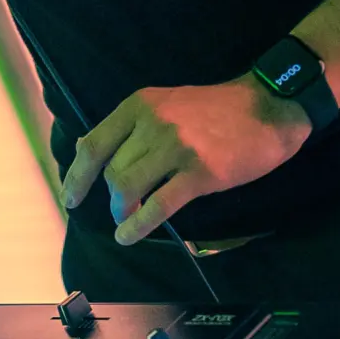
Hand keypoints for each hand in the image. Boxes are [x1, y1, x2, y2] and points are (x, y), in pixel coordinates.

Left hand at [59, 78, 310, 244]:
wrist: (269, 105)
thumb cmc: (217, 108)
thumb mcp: (167, 102)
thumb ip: (130, 125)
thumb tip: (88, 149)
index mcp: (140, 105)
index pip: (94, 145)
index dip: (76, 176)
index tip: (71, 196)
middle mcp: (153, 124)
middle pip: (111, 171)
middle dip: (110, 196)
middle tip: (121, 208)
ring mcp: (175, 148)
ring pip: (127, 188)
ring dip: (122, 212)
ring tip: (126, 220)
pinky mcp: (199, 173)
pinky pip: (157, 206)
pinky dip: (137, 226)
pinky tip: (129, 236)